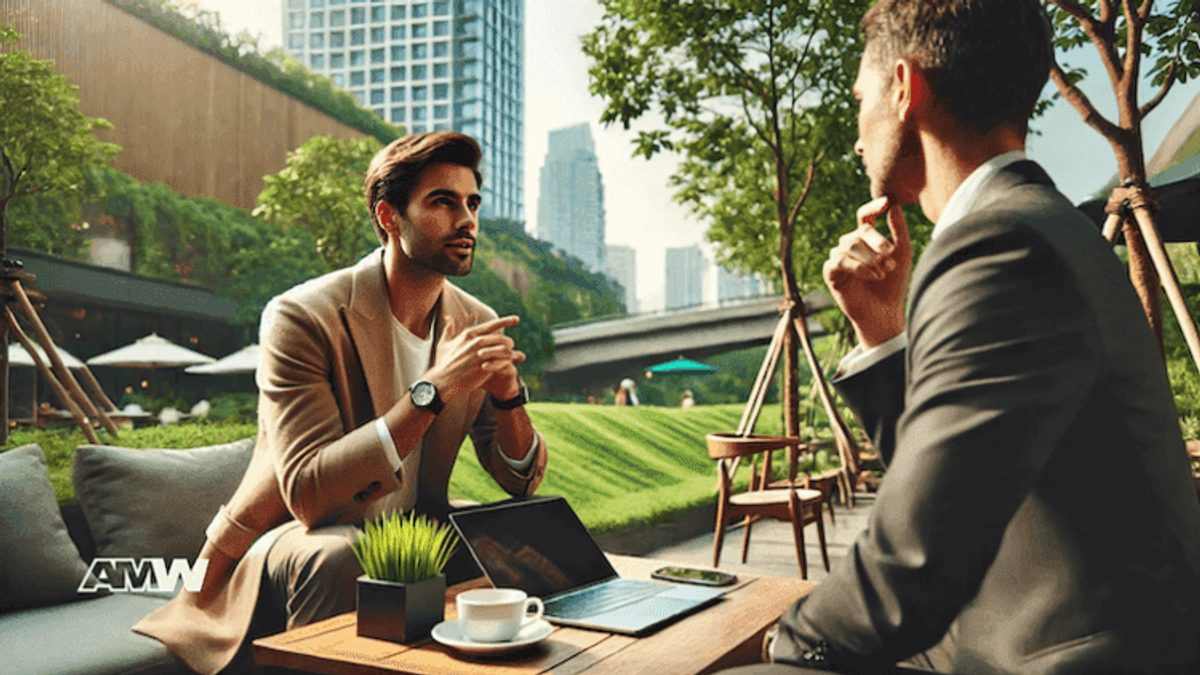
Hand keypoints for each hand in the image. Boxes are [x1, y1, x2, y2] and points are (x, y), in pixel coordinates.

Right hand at [423, 316, 524, 402]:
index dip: (506, 321)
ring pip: (505, 350)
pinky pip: (503, 362)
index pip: (493, 325)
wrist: (442, 381)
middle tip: (511, 347)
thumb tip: (447, 319)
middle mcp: (477, 342)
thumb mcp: (443, 344)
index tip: (517, 319)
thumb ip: (448, 330)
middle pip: (503, 338)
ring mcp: (481, 355)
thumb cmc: (443, 363)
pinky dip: (509, 362)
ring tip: (515, 356)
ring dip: (512, 353)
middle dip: (509, 343)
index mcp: (470, 334)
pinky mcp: (485, 368)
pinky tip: (512, 364)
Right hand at [822, 197, 911, 347]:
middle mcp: (849, 245)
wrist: (884, 313)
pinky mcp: (830, 273)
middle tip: (891, 258)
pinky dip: (858, 267)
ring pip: (849, 245)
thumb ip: (899, 230)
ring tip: (883, 272)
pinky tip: (872, 276)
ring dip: (870, 258)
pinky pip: (839, 261)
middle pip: (859, 232)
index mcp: (865, 238)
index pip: (864, 217)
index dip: (872, 207)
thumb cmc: (894, 284)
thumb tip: (893, 206)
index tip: (886, 201)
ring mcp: (838, 258)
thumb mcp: (902, 254)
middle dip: (877, 243)